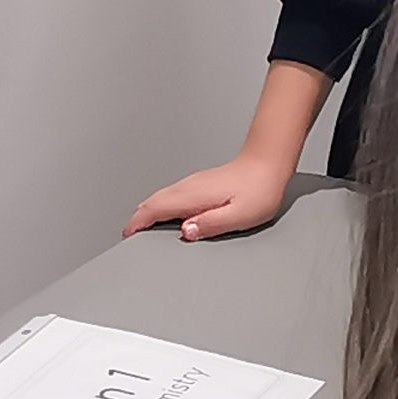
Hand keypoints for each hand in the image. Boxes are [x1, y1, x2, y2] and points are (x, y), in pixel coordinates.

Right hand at [126, 156, 293, 242]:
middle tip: (129, 234)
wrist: (269, 163)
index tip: (128, 235)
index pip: (155, 208)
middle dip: (138, 218)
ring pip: (161, 196)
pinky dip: (160, 205)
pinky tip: (165, 213)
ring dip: (147, 211)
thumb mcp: (238, 216)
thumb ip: (209, 224)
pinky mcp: (201, 183)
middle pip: (152, 201)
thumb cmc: (260, 189)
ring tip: (141, 226)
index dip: (137, 222)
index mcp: (194, 195)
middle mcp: (190, 186)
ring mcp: (194, 182)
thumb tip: (185, 232)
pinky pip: (171, 195)